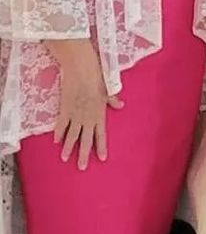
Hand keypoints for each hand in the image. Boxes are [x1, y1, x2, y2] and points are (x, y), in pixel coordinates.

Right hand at [49, 41, 123, 169]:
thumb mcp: (108, 88)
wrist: (80, 65)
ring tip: (65, 159)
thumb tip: (121, 106)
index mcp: (99, 112)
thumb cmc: (96, 74)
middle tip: (81, 168)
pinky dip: (58, 132)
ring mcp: (75, 113)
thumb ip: (112, 100)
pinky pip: (60, 124)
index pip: (101, 134)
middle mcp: (87, 116)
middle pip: (85, 139)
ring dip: (68, 148)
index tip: (101, 158)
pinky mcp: (64, 107)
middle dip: (83, 154)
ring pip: (71, 135)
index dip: (101, 147)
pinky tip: (56, 141)